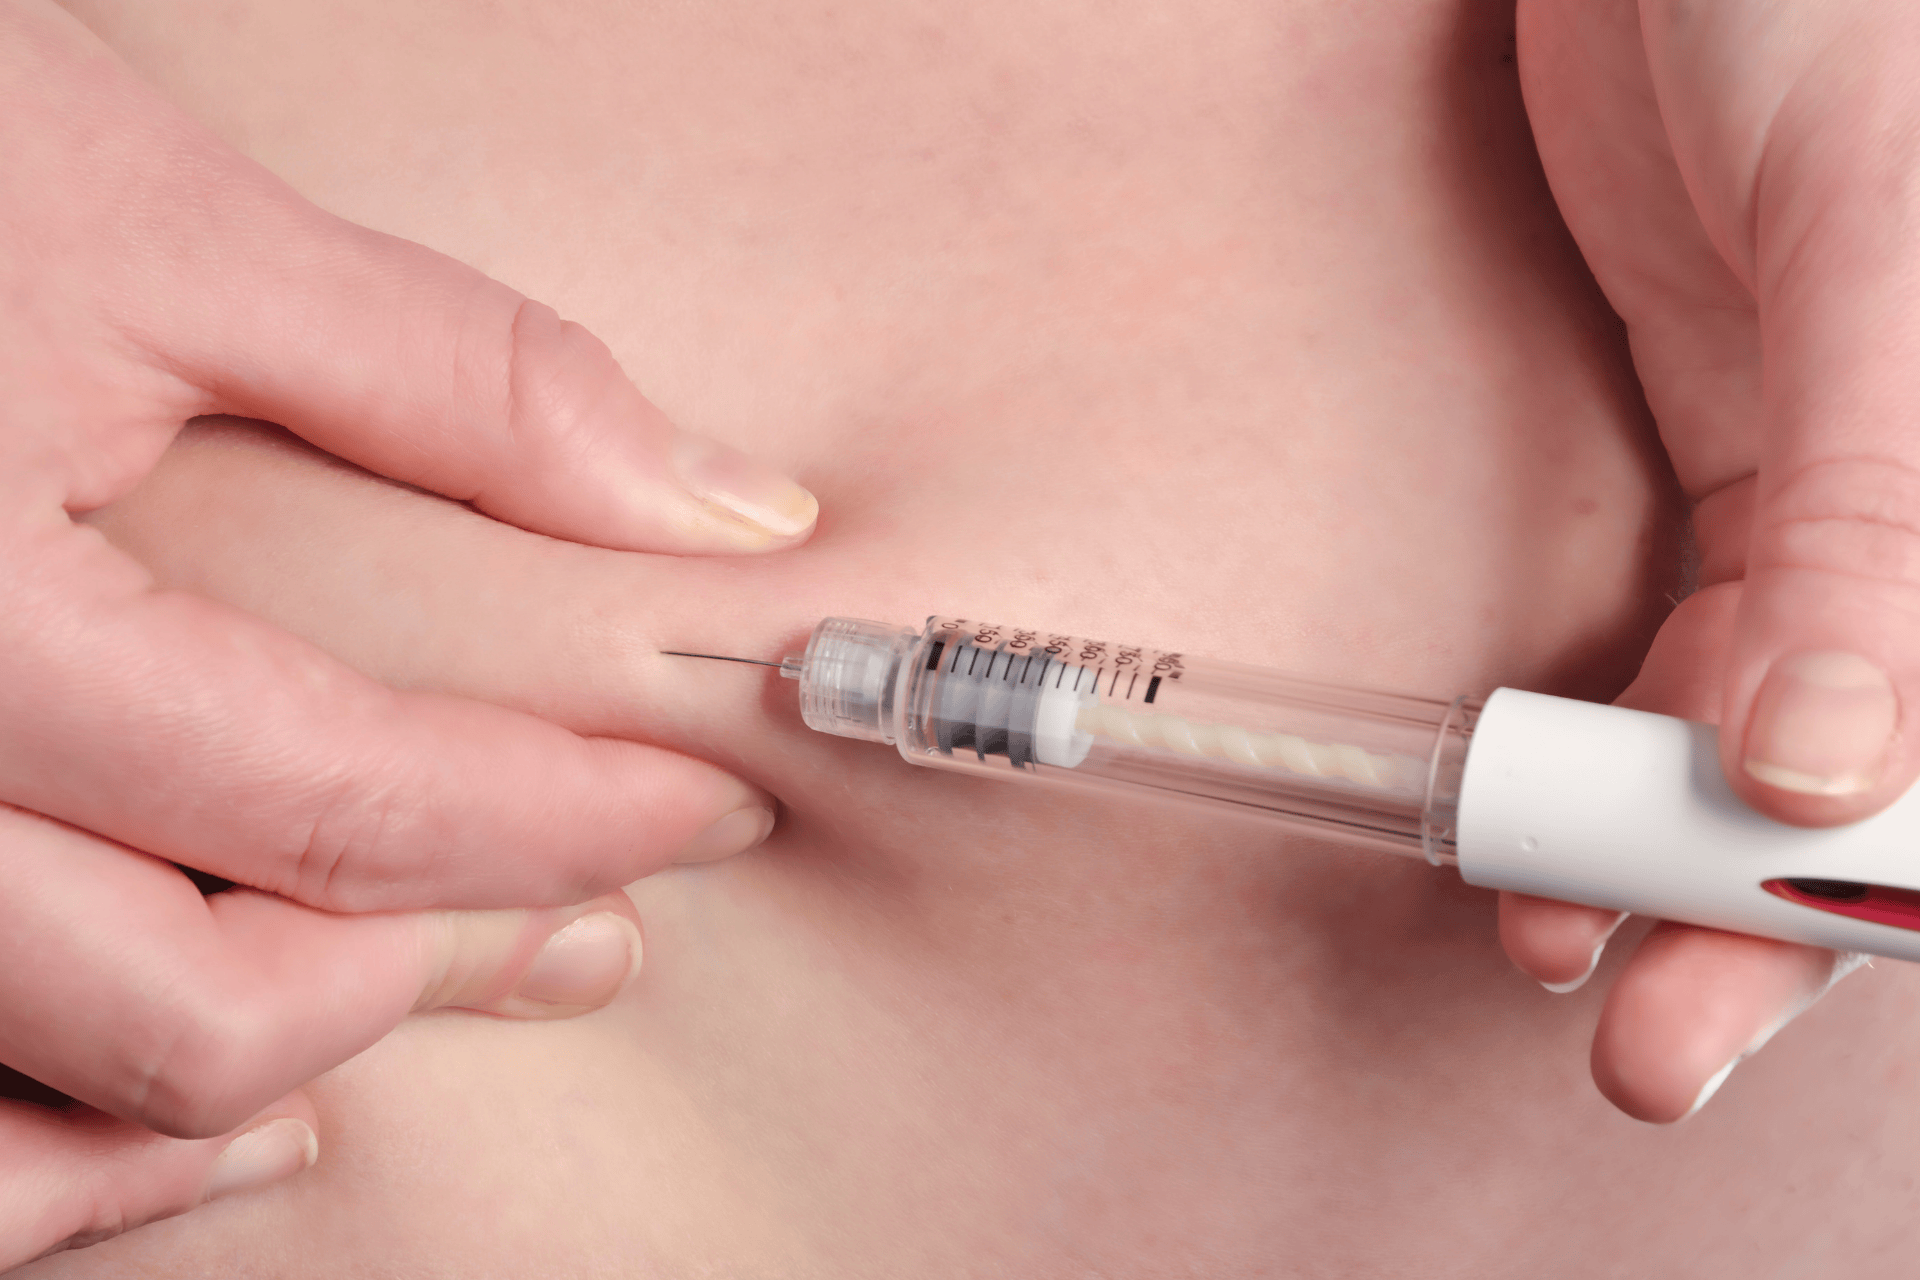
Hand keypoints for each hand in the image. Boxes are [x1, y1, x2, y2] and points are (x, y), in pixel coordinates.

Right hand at [0, 0, 813, 1260]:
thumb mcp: (148, 220)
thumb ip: (455, 383)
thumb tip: (720, 511)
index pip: (338, 802)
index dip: (562, 818)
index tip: (704, 805)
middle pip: (193, 1014)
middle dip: (442, 965)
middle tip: (608, 913)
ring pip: (39, 1121)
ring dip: (262, 1080)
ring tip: (424, 1007)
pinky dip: (70, 1163)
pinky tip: (193, 1121)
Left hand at [1506, 0, 1919, 1119]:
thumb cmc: (1830, 19)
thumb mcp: (1870, 265)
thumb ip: (1875, 524)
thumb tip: (1829, 779)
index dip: (1894, 884)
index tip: (1769, 970)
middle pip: (1887, 774)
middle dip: (1761, 921)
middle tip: (1652, 1053)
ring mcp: (1852, 498)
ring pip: (1778, 734)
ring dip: (1663, 859)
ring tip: (1564, 967)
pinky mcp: (1741, 462)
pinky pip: (1696, 643)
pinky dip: (1618, 741)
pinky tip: (1541, 834)